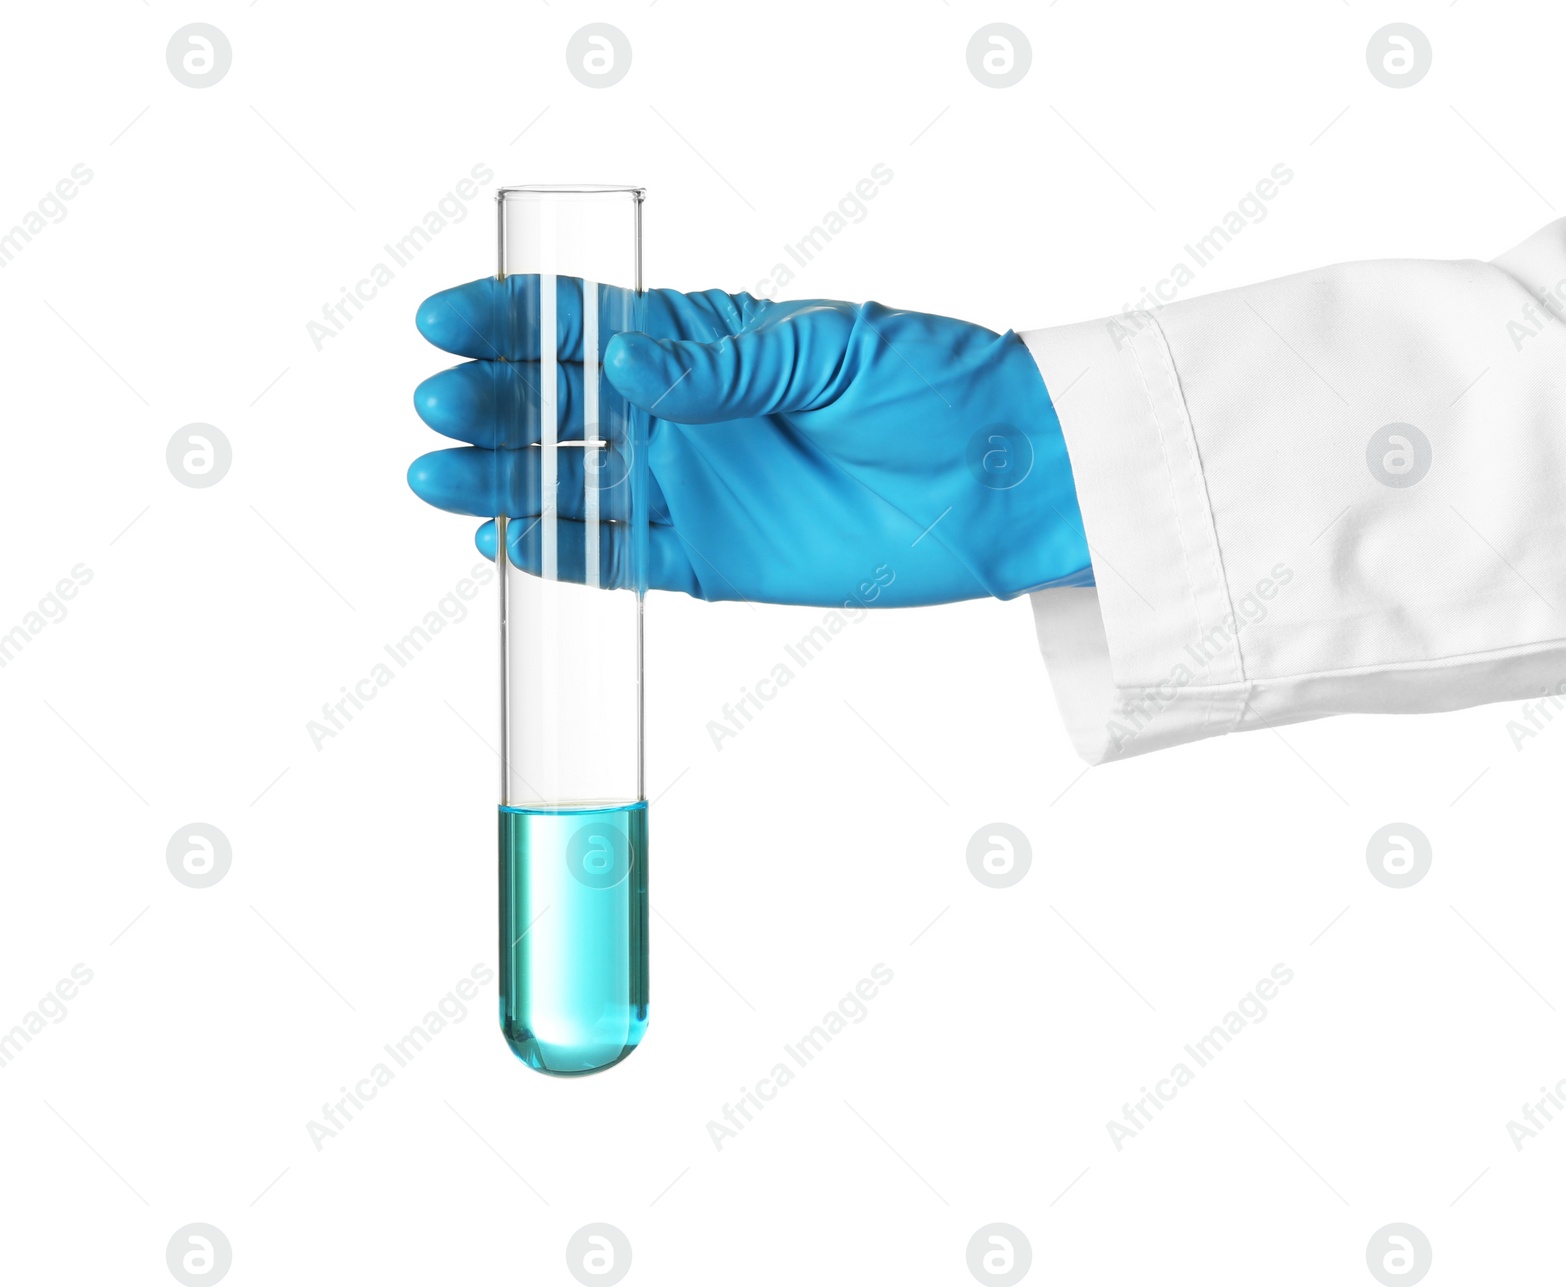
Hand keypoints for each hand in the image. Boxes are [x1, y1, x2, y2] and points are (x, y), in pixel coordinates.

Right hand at [408, 279, 1091, 606]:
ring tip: (437, 476)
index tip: (447, 320)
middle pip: (560, 407)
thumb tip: (622, 360)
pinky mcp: (713, 561)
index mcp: (704, 340)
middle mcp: (683, 414)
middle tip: (440, 404)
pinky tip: (505, 539)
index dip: (511, 320)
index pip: (585, 323)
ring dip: (503, 481)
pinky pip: (620, 560)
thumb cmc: (933, 387)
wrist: (1002, 482)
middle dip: (493, 403)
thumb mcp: (828, 351)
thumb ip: (721, 364)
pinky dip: (563, 554)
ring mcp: (693, 489)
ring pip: (573, 485)